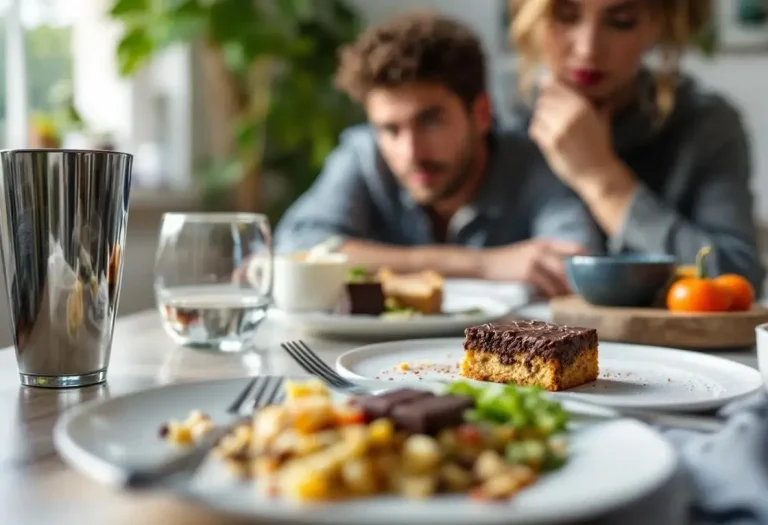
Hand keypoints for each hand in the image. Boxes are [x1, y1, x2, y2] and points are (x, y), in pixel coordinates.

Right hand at [480, 239, 587, 297]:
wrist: (484, 263)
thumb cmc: (506, 262)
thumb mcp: (528, 252)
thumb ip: (546, 257)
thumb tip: (566, 275)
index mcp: (546, 243)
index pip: (577, 248)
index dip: (589, 261)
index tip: (595, 275)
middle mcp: (543, 248)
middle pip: (572, 265)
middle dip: (581, 281)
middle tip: (588, 293)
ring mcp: (536, 259)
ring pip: (562, 278)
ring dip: (569, 291)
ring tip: (574, 301)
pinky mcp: (528, 272)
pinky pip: (549, 287)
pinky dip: (554, 296)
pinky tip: (556, 302)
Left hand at [529, 79, 618, 194]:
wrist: (597, 173)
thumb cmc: (599, 146)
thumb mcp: (601, 119)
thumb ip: (592, 101)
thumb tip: (583, 85)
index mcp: (583, 105)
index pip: (556, 86)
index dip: (550, 90)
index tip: (551, 97)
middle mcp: (571, 113)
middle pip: (544, 98)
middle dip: (544, 105)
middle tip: (550, 116)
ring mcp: (559, 128)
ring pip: (538, 113)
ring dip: (540, 119)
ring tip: (549, 127)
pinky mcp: (550, 143)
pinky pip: (534, 128)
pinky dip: (537, 131)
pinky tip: (545, 137)